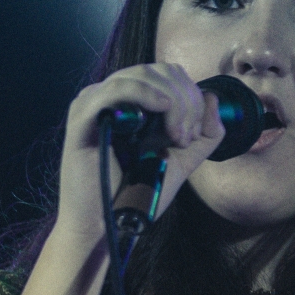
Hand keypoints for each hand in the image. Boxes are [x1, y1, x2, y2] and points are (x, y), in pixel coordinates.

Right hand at [58, 62, 223, 241]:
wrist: (107, 224)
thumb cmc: (136, 193)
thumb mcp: (181, 160)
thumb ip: (203, 134)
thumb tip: (212, 99)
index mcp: (129, 101)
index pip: (167, 74)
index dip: (189, 96)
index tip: (193, 134)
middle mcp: (110, 96)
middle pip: (157, 71)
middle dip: (183, 100)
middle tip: (184, 136)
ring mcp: (93, 104)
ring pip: (140, 75)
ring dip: (170, 101)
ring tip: (174, 135)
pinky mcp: (82, 118)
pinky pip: (114, 90)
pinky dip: (143, 93)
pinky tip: (161, 108)